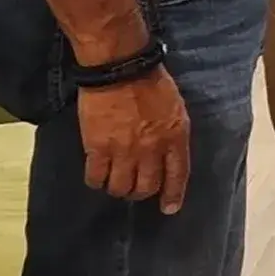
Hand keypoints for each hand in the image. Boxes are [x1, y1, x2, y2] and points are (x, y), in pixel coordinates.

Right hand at [77, 66, 191, 213]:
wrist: (120, 67)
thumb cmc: (151, 81)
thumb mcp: (174, 107)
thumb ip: (172, 133)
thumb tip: (168, 154)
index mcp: (175, 135)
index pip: (177, 174)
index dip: (173, 195)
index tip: (169, 208)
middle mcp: (152, 148)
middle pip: (146, 187)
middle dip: (141, 192)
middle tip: (135, 188)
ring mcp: (124, 150)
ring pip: (120, 188)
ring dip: (118, 188)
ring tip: (116, 180)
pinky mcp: (98, 148)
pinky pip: (96, 178)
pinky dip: (96, 181)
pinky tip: (97, 175)